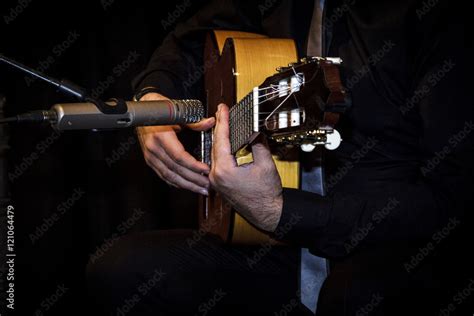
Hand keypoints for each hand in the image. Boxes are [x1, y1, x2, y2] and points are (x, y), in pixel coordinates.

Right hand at [136, 92, 214, 194]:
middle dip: (192, 179)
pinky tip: (185, 186)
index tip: (205, 170)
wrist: (142, 107)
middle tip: (206, 185)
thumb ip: (194, 121)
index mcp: (161, 136)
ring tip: (199, 189)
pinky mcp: (149, 159)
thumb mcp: (177, 111)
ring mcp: (150, 155)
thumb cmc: (158, 107)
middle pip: (175, 169)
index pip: (179, 156)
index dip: (193, 166)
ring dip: (185, 184)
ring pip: (169, 175)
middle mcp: (154, 148)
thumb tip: (210, 122)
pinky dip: (175, 182)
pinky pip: (163, 174)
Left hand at [209, 104, 282, 231]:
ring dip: (219, 137)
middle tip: (221, 111)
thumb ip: (258, 144)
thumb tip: (254, 129)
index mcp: (225, 171)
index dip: (223, 122)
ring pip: (214, 153)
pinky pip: (217, 161)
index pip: (222, 140)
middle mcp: (216, 176)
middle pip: (215, 145)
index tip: (223, 109)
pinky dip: (220, 149)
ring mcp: (216, 181)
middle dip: (219, 126)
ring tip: (222, 122)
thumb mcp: (265, 165)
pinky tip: (224, 141)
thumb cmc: (266, 194)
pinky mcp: (219, 183)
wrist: (267, 213)